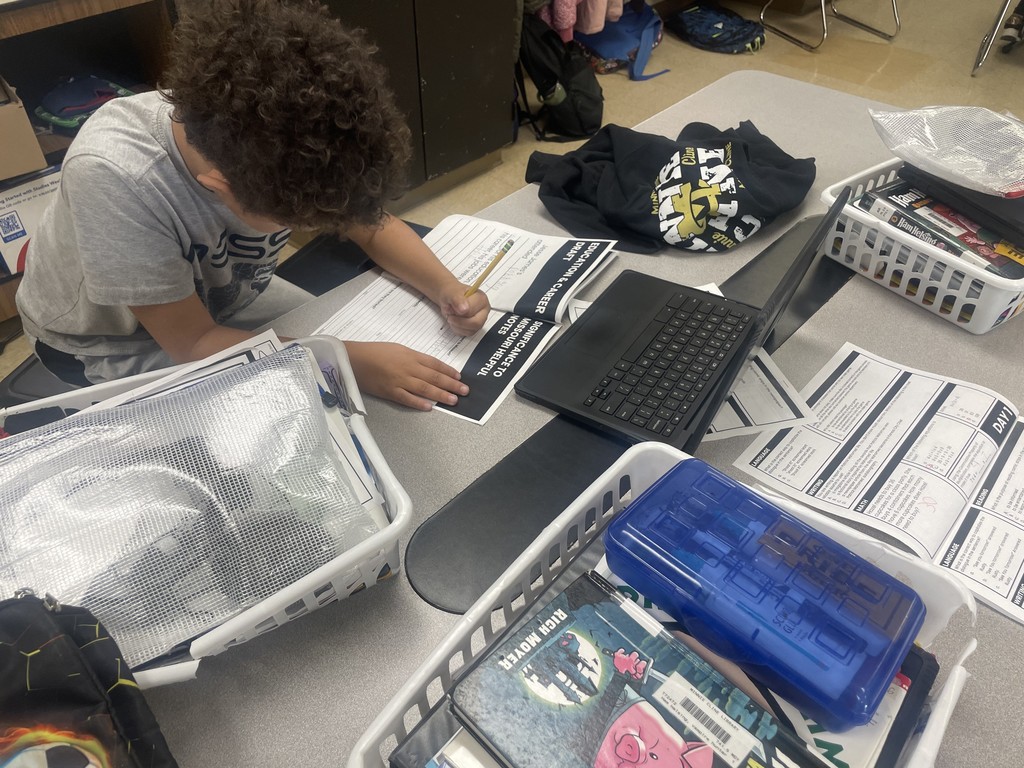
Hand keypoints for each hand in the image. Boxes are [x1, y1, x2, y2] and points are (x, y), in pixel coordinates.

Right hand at [344, 340, 468, 410]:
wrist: (353, 359)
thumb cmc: (375, 351)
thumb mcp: (398, 348)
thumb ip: (414, 357)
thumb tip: (429, 367)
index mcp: (410, 355)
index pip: (435, 364)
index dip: (449, 371)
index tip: (459, 377)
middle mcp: (408, 367)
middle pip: (434, 377)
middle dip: (451, 385)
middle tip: (465, 391)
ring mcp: (399, 380)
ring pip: (424, 389)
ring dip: (440, 395)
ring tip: (453, 400)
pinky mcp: (389, 392)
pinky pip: (407, 399)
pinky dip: (419, 403)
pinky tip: (430, 407)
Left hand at [437, 281, 490, 335]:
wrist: (448, 297)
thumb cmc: (452, 293)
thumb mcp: (451, 293)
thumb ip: (457, 299)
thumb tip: (464, 309)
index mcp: (481, 299)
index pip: (472, 311)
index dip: (459, 312)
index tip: (451, 308)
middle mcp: (483, 310)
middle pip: (476, 323)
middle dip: (459, 321)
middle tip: (450, 316)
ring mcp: (480, 319)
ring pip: (471, 330)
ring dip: (457, 326)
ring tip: (452, 316)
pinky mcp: (474, 327)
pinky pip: (467, 334)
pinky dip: (457, 329)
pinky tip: (454, 321)